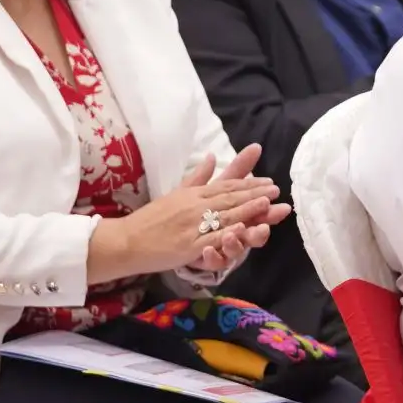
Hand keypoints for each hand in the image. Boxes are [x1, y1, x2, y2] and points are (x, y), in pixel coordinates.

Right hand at [94, 158, 284, 280]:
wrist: (125, 240)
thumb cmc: (151, 219)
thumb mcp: (175, 193)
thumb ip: (197, 178)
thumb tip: (212, 156)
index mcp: (194, 194)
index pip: (226, 186)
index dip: (249, 184)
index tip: (268, 181)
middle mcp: (195, 206)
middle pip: (229, 198)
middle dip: (255, 194)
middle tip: (276, 190)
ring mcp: (191, 226)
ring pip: (224, 216)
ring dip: (247, 209)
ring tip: (267, 203)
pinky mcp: (187, 246)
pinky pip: (210, 238)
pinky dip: (226, 233)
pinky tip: (241, 229)